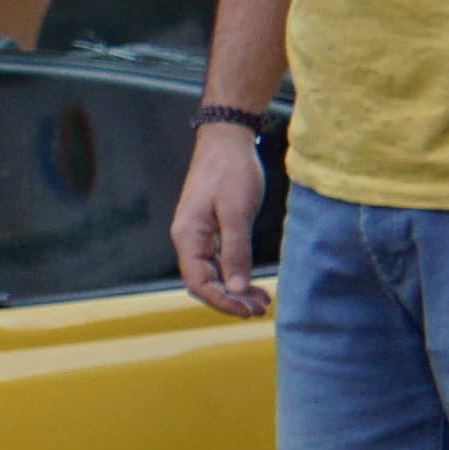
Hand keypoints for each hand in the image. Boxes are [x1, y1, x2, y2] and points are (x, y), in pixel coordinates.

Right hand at [170, 128, 276, 318]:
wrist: (227, 139)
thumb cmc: (230, 171)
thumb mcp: (236, 212)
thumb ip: (235, 252)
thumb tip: (235, 287)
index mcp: (187, 236)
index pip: (198, 282)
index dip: (221, 301)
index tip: (247, 310)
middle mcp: (189, 239)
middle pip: (204, 282)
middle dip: (230, 299)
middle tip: (260, 308)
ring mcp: (199, 234)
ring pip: (213, 274)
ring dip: (235, 290)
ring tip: (261, 300)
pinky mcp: (211, 228)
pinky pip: (219, 261)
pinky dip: (236, 274)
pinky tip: (253, 282)